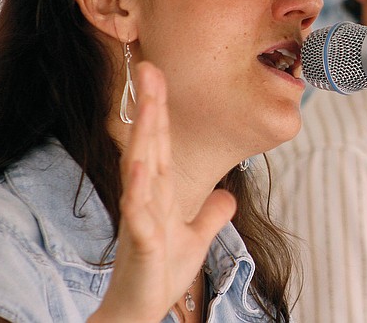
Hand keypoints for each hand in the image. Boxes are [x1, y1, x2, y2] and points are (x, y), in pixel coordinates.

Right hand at [89, 62, 236, 321]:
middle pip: (149, 144)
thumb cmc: (160, 273)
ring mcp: (140, 217)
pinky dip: (138, 190)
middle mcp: (146, 197)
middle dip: (149, 106)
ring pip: (140, 168)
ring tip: (146, 104)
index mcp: (159, 191)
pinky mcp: (141, 242)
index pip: (161, 142)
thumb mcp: (196, 238)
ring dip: (143, 136)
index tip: (158, 75)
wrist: (141, 310)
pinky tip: (140, 168)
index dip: (161, 109)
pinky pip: (138, 212)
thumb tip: (228, 196)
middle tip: (148, 68)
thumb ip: (211, 214)